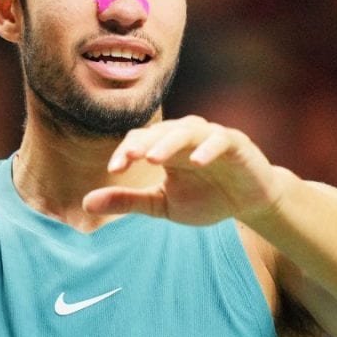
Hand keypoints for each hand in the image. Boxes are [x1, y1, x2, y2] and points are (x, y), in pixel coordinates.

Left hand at [82, 115, 287, 226]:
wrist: (250, 203)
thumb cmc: (206, 199)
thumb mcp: (162, 205)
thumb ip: (127, 201)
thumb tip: (85, 203)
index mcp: (164, 148)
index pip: (139, 141)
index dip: (125, 152)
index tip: (114, 170)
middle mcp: (185, 137)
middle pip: (160, 132)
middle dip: (143, 144)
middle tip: (129, 158)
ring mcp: (211, 137)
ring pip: (187, 130)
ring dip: (170, 142)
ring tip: (154, 158)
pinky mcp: (236, 144)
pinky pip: (221, 139)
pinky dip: (208, 148)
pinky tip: (196, 161)